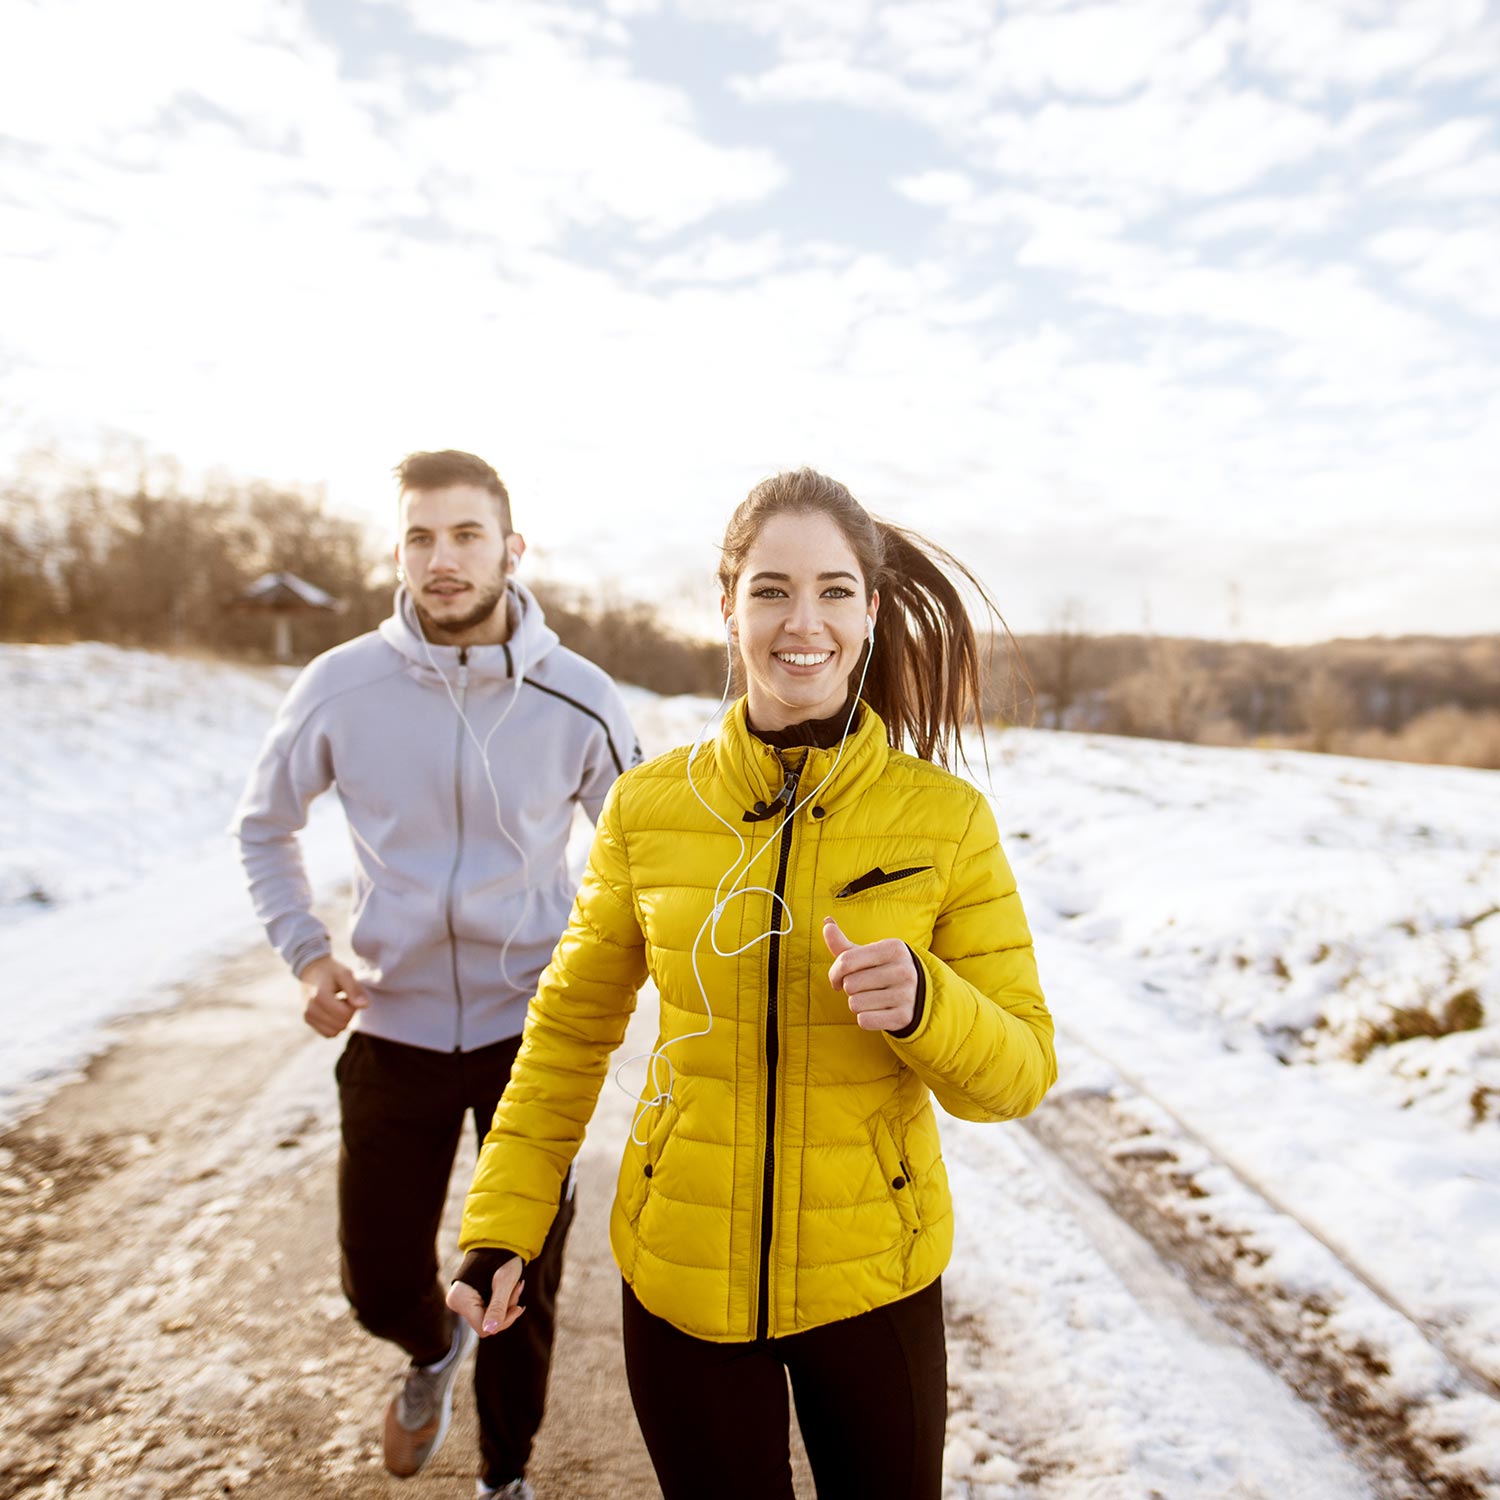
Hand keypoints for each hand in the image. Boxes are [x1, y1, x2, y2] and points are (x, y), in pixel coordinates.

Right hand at [298, 954, 367, 1036]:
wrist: (312, 969)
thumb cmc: (332, 971)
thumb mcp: (346, 974)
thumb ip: (355, 990)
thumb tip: (365, 1006)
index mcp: (319, 997)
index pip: (345, 1014)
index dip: (353, 1006)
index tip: (350, 995)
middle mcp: (310, 1009)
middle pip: (341, 1025)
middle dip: (348, 1013)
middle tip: (344, 998)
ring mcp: (307, 1016)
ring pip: (334, 1032)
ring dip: (341, 1021)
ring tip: (338, 1004)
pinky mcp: (307, 1020)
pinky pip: (327, 1033)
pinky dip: (334, 1026)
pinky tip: (333, 1011)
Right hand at [447, 1257, 525, 1336]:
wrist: (499, 1240)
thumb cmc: (502, 1256)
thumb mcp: (504, 1281)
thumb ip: (498, 1306)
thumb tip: (490, 1329)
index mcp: (460, 1299)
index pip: (483, 1328)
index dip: (503, 1321)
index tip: (519, 1306)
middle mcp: (457, 1303)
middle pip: (487, 1324)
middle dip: (506, 1310)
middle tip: (518, 1288)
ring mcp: (463, 1302)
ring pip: (489, 1318)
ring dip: (507, 1305)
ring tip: (517, 1285)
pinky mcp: (470, 1300)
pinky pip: (488, 1310)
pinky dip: (503, 1301)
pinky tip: (512, 1287)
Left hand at [823, 917, 917, 1031]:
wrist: (918, 994)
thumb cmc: (883, 970)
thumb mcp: (867, 955)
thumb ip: (844, 944)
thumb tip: (826, 923)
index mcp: (893, 948)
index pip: (846, 961)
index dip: (835, 972)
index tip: (838, 978)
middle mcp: (903, 970)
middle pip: (850, 984)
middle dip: (849, 988)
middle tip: (862, 988)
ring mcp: (906, 994)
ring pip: (855, 1004)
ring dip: (857, 1004)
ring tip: (871, 999)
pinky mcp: (904, 1017)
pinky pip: (864, 1021)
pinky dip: (865, 1019)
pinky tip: (878, 1012)